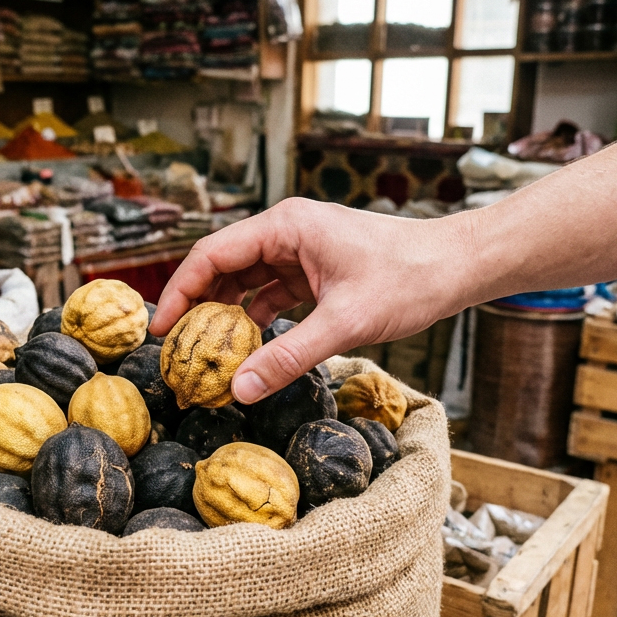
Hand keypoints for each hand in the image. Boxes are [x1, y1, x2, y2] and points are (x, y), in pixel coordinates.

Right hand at [149, 197, 476, 403]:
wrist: (457, 267)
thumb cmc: (409, 279)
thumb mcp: (345, 323)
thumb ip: (289, 356)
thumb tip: (240, 390)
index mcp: (286, 226)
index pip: (212, 254)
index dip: (180, 292)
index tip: (160, 330)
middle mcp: (287, 231)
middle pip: (223, 267)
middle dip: (199, 307)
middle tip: (177, 349)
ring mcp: (301, 251)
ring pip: (245, 282)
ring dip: (227, 316)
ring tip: (207, 355)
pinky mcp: (315, 271)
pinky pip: (271, 294)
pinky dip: (256, 320)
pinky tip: (248, 350)